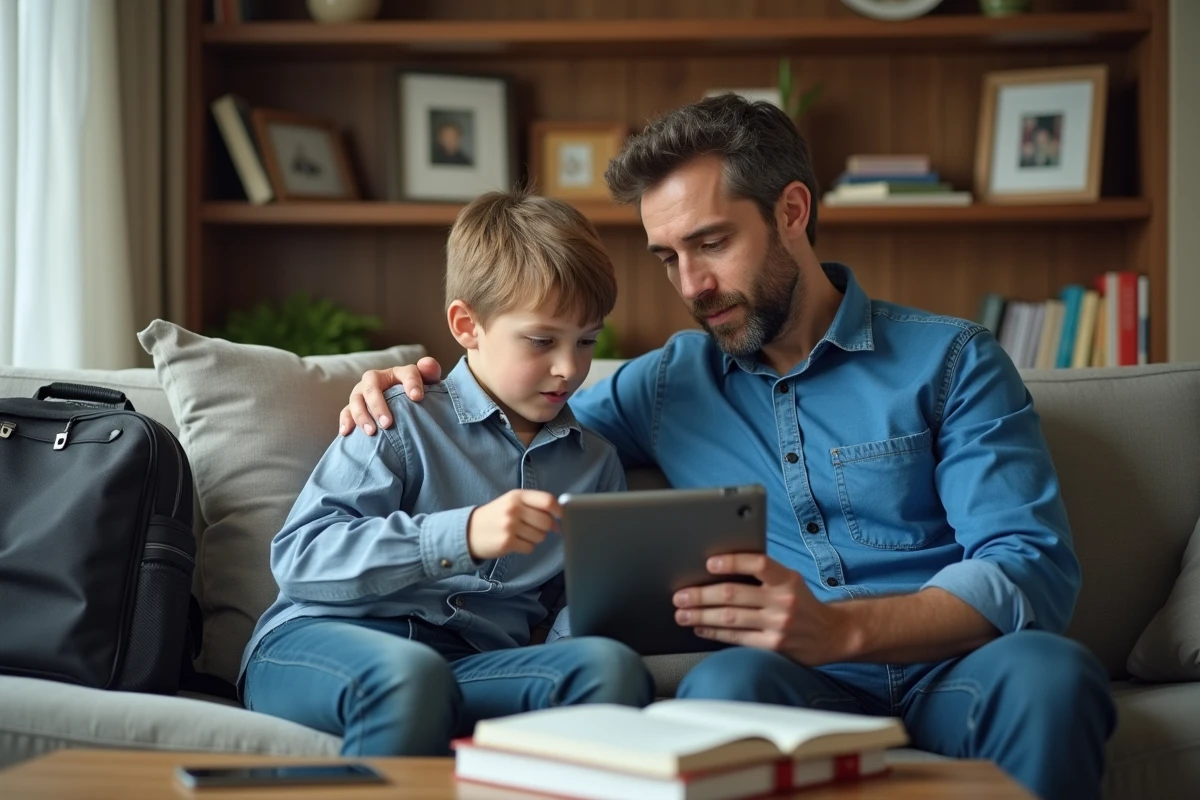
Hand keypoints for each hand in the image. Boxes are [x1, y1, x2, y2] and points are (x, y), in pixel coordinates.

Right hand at [338, 357, 442, 435]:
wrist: (402, 404)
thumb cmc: (416, 395)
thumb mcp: (427, 384)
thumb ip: (430, 373)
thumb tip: (428, 364)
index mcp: (399, 373)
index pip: (406, 373)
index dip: (412, 383)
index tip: (418, 398)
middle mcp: (376, 379)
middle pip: (373, 387)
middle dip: (379, 405)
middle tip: (387, 423)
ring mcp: (362, 392)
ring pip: (356, 400)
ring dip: (361, 416)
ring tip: (371, 432)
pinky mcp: (353, 406)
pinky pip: (346, 412)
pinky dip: (346, 421)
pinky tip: (346, 432)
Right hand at [467, 490, 561, 560]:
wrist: (468, 531)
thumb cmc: (496, 516)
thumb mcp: (512, 502)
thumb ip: (534, 506)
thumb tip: (559, 522)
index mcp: (517, 496)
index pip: (547, 501)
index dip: (559, 511)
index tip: (561, 517)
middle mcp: (514, 509)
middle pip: (547, 521)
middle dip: (546, 528)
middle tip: (534, 529)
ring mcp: (510, 526)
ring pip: (540, 536)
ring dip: (535, 538)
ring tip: (520, 534)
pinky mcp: (507, 542)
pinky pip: (530, 548)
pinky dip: (526, 547)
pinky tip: (514, 542)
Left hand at [672, 553, 849, 665]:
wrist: (831, 634)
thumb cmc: (802, 602)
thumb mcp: (790, 580)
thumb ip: (763, 575)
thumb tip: (719, 569)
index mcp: (787, 579)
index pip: (759, 564)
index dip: (732, 562)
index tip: (709, 562)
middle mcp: (784, 601)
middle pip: (734, 595)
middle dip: (701, 595)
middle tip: (680, 595)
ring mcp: (778, 626)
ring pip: (730, 618)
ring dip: (701, 615)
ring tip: (681, 613)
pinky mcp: (773, 646)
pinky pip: (737, 637)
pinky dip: (714, 632)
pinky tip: (700, 628)